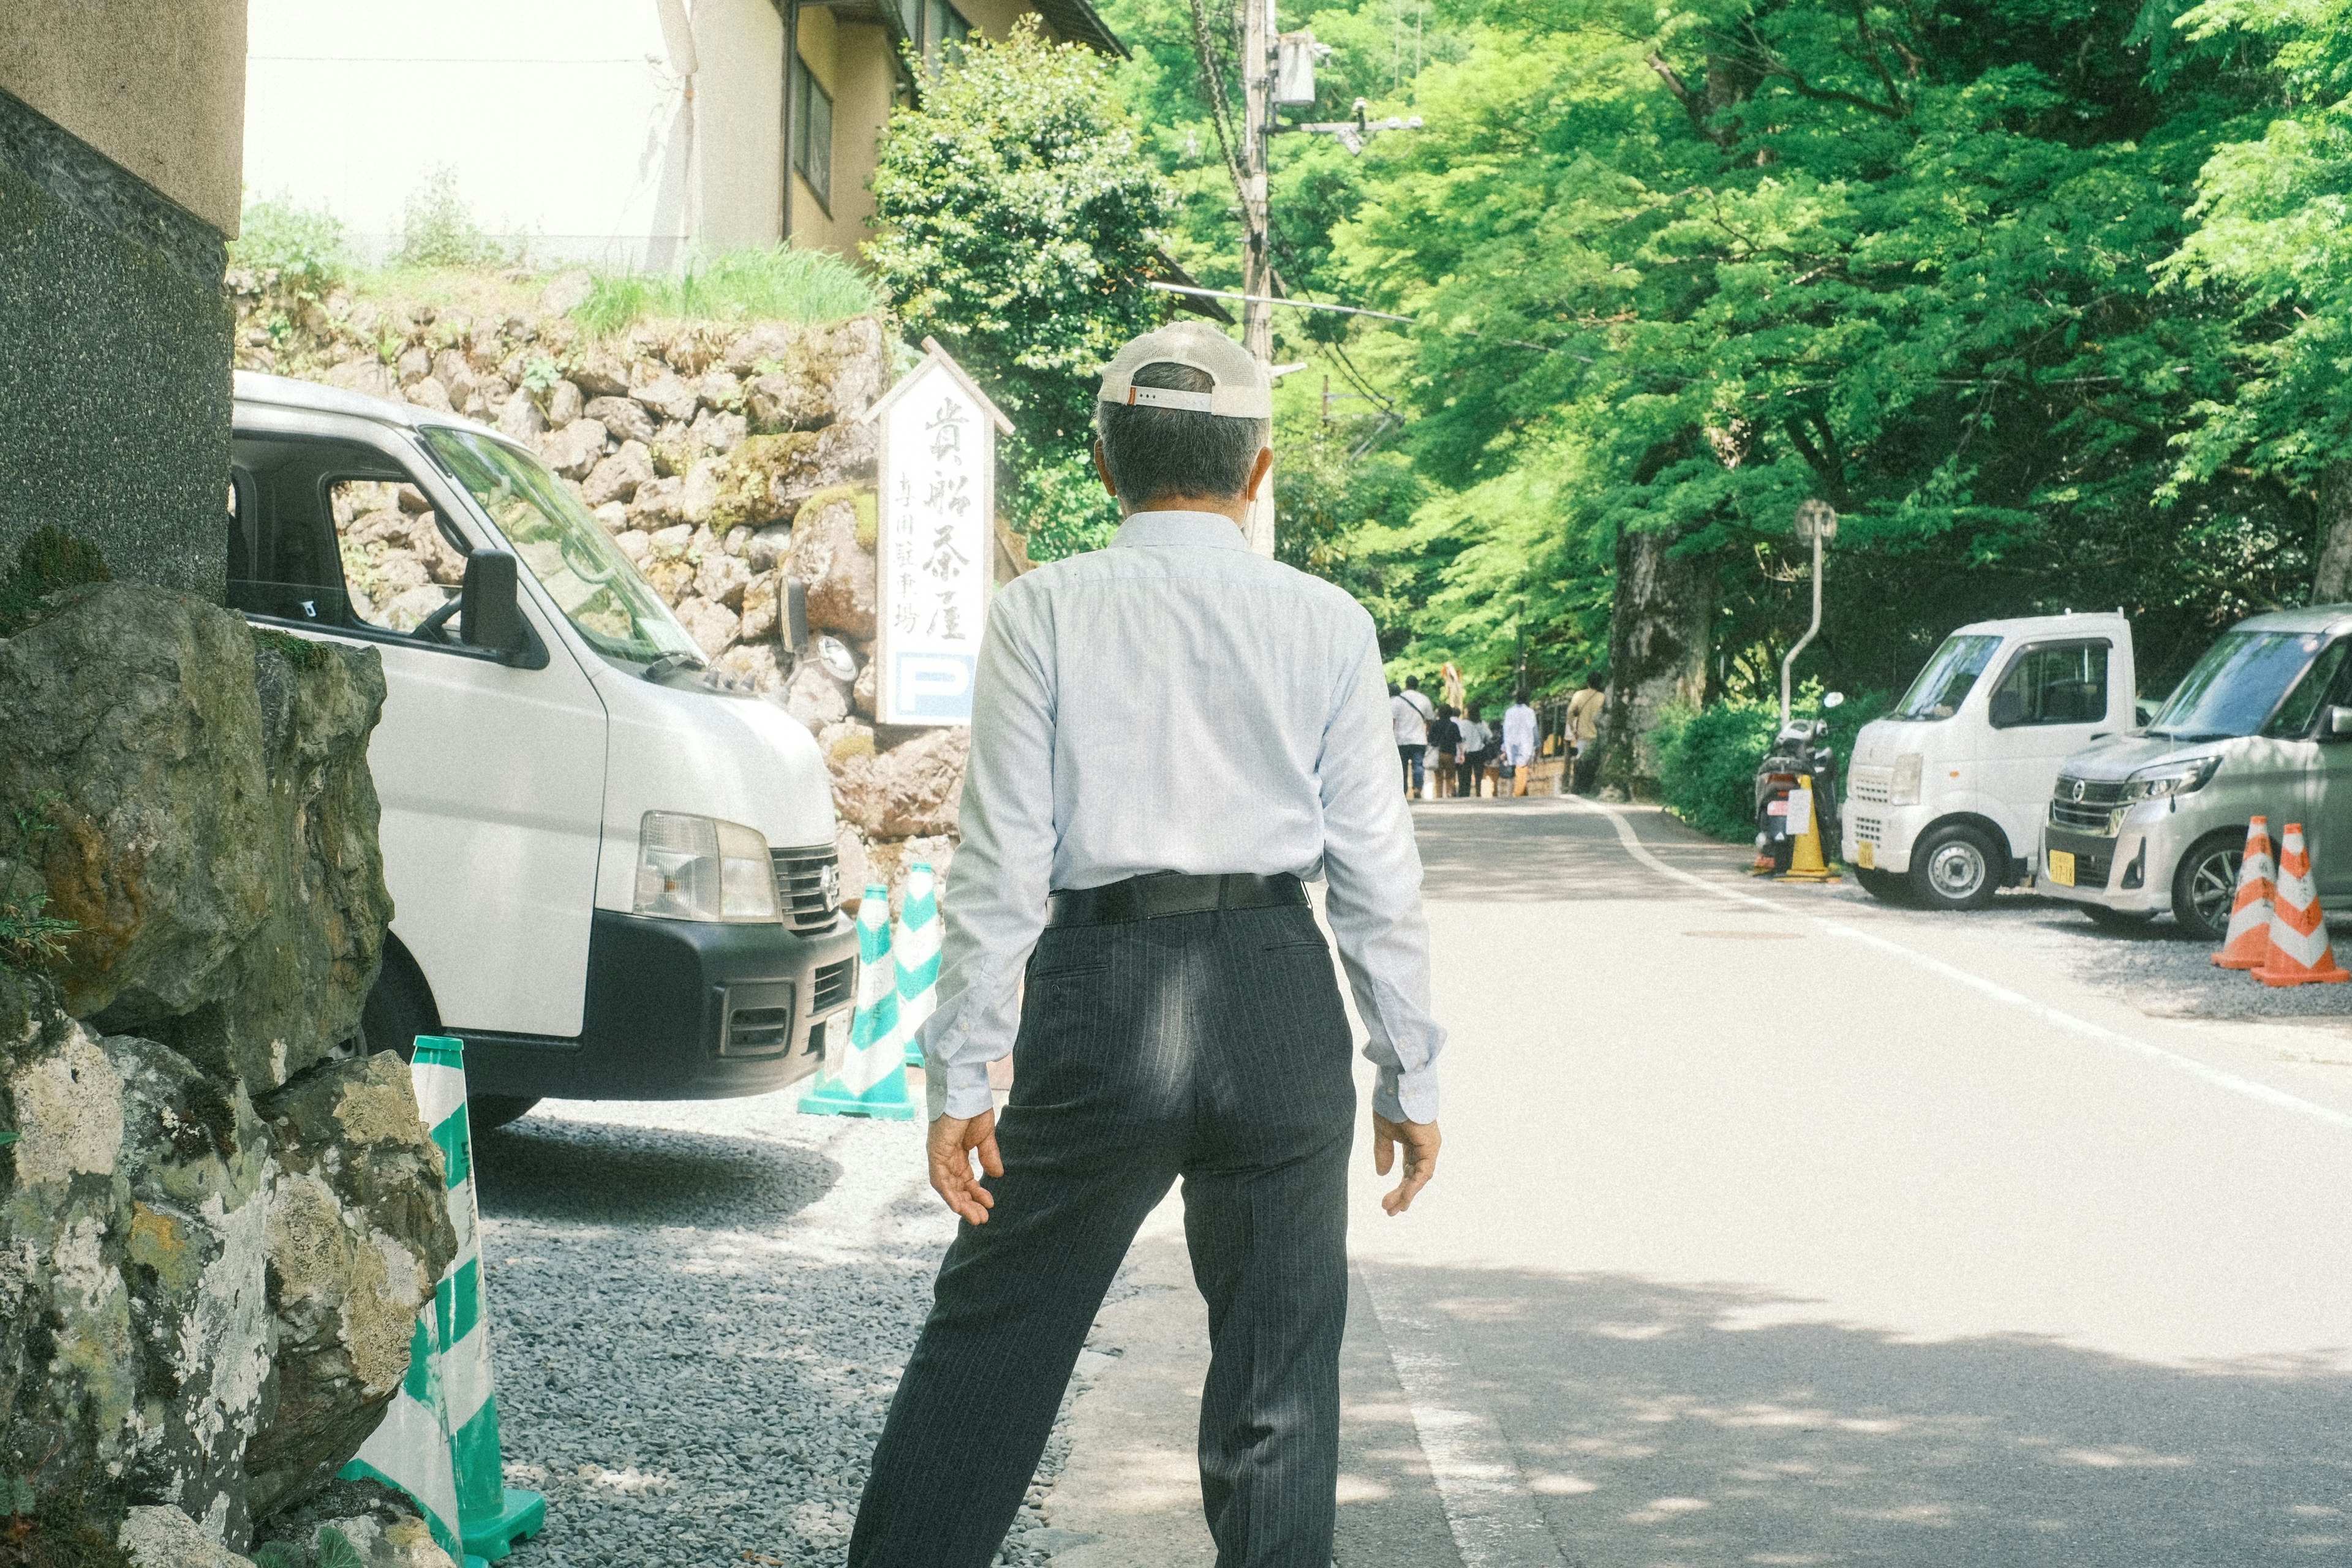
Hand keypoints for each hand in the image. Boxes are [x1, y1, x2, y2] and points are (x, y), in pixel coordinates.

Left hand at [927, 1109, 1003, 1224]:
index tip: (990, 1204)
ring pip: (947, 1188)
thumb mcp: (985, 1137)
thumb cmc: (973, 1108)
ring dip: (961, 1204)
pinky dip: (948, 1194)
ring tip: (976, 1218)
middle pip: (955, 1187)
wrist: (965, 1090)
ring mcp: (938, 1156)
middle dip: (969, 1204)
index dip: (977, 1193)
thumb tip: (997, 1175)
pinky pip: (939, 1180)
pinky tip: (959, 1206)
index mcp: (956, 1153)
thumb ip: (989, 1156)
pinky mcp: (935, 1153)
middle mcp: (945, 1157)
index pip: (964, 1180)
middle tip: (982, 1219)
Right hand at [1373, 1113, 1440, 1215]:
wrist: (1397, 1086)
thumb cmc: (1391, 1104)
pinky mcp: (1431, 1147)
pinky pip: (1423, 1173)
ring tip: (1392, 1209)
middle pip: (1413, 1177)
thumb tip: (1382, 1174)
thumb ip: (1383, 1152)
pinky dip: (1413, 1186)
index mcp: (1414, 1143)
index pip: (1407, 1170)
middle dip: (1401, 1195)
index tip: (1386, 1202)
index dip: (1398, 1186)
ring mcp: (1429, 1148)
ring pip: (1419, 1179)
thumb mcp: (1383, 1133)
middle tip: (1389, 1211)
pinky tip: (1403, 1198)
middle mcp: (1424, 1147)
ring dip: (1406, 1195)